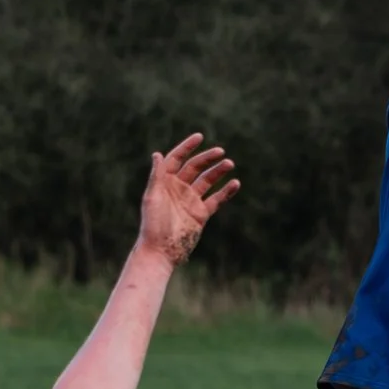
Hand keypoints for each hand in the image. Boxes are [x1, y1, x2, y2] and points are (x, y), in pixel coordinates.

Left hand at [137, 135, 239, 267]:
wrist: (162, 251)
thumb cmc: (153, 224)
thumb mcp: (153, 197)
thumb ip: (157, 176)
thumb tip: (157, 153)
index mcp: (165, 182)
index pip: (177, 159)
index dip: (187, 147)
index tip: (199, 137)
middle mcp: (178, 189)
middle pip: (194, 167)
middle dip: (207, 158)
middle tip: (220, 152)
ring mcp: (190, 201)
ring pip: (207, 181)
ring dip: (218, 171)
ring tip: (229, 164)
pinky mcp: (201, 214)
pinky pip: (216, 199)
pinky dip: (226, 191)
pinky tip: (235, 183)